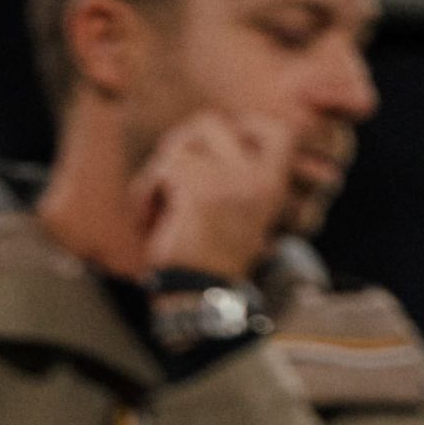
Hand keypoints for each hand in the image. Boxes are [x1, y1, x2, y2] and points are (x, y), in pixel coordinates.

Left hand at [133, 111, 295, 283]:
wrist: (200, 301)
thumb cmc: (210, 261)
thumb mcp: (237, 213)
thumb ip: (236, 175)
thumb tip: (206, 131)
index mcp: (273, 186)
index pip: (278, 130)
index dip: (244, 124)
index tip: (223, 141)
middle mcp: (257, 180)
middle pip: (209, 123)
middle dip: (179, 144)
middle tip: (169, 174)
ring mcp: (230, 182)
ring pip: (180, 144)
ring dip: (159, 171)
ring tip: (157, 203)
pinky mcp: (200, 191)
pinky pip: (164, 168)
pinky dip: (145, 191)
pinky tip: (147, 216)